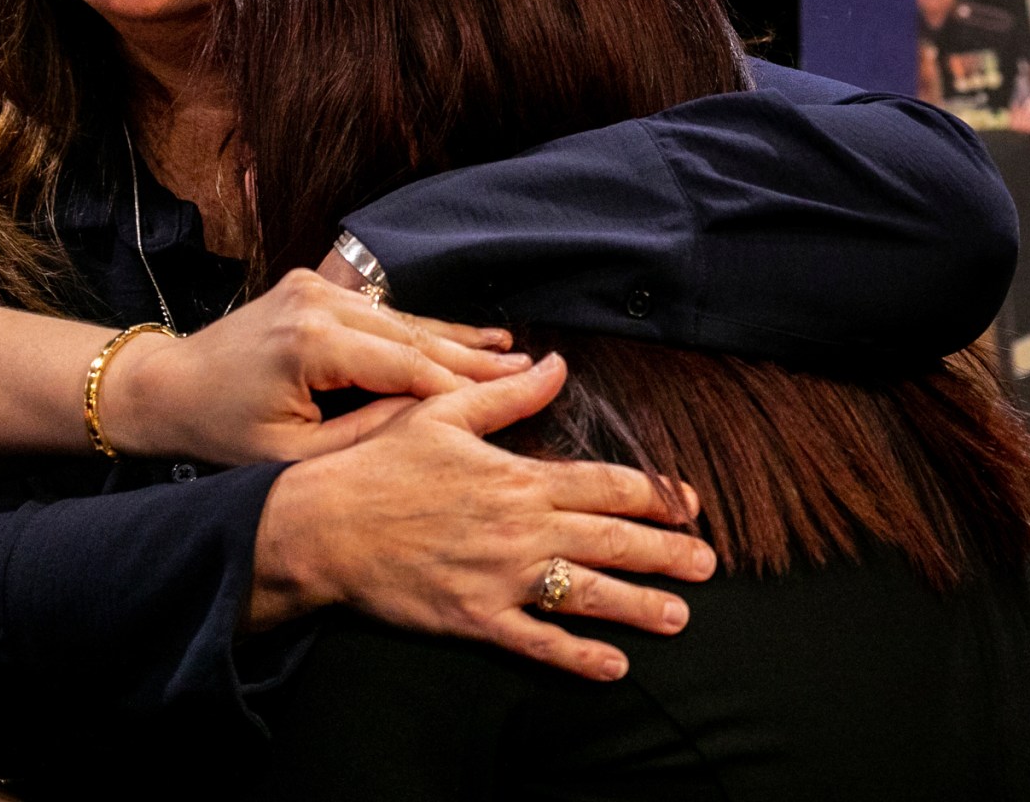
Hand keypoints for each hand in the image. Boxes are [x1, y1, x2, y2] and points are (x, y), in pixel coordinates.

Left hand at [104, 267, 530, 466]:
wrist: (165, 387)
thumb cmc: (221, 434)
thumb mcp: (294, 455)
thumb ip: (368, 434)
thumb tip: (438, 423)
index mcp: (310, 345)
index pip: (407, 367)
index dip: (463, 389)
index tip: (515, 403)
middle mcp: (317, 302)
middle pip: (414, 336)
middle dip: (474, 359)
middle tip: (534, 371)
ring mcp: (316, 286)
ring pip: (404, 319)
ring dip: (457, 340)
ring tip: (512, 352)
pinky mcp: (314, 283)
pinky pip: (382, 311)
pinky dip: (423, 328)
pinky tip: (467, 334)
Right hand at [251, 353, 716, 679]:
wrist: (319, 526)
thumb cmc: (378, 465)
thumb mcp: (444, 413)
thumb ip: (509, 393)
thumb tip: (556, 362)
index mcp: (521, 478)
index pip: (609, 484)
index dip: (658, 494)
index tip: (691, 504)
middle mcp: (521, 528)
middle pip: (612, 540)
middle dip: (667, 552)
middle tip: (710, 563)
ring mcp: (500, 577)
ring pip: (586, 593)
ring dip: (639, 605)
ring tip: (681, 616)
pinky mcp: (473, 618)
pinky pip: (536, 641)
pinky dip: (577, 656)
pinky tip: (614, 667)